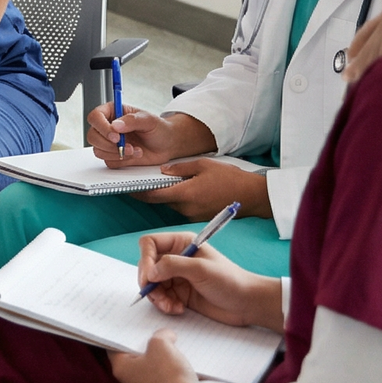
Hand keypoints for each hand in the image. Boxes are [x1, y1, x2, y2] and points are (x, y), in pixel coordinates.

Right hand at [86, 104, 215, 165]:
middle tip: (125, 146)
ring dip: (116, 153)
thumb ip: (132, 120)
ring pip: (98, 150)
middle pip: (93, 136)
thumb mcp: (149, 120)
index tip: (115, 136)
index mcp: (113, 112)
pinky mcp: (113, 156)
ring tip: (134, 150)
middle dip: (108, 144)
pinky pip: (107, 161)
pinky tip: (134, 155)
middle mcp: (108, 127)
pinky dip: (121, 160)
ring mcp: (109, 142)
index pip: (95, 117)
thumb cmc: (159, 128)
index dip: (101, 127)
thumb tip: (115, 125)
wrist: (167, 145)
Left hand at [110, 331, 198, 382]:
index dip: (123, 337)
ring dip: (157, 365)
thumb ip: (161, 335)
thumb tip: (167, 336)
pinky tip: (178, 371)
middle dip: (143, 350)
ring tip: (170, 353)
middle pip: (132, 362)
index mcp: (121, 370)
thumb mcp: (162, 344)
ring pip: (146, 376)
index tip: (131, 329)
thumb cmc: (168, 374)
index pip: (114, 348)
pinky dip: (166, 379)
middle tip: (154, 339)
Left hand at [134, 157, 270, 219]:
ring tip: (166, 182)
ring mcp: (193, 215)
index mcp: (186, 194)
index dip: (139, 191)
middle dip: (153, 191)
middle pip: (162, 200)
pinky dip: (180, 200)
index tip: (128, 187)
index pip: (154, 195)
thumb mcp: (204, 165)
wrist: (253, 196)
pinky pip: (183, 208)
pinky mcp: (200, 218)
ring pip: (172, 204)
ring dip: (168, 195)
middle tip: (143, 180)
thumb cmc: (231, 178)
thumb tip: (163, 171)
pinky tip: (183, 190)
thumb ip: (180, 168)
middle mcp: (187, 208)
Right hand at [136, 233, 284, 331]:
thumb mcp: (201, 269)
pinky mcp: (180, 293)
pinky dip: (165, 305)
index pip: (150, 244)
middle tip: (157, 297)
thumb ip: (172, 266)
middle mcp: (176, 258)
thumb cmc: (230, 281)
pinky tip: (177, 309)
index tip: (149, 277)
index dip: (145, 259)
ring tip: (170, 306)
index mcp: (181, 243)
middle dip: (150, 283)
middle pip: (147, 266)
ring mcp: (177, 277)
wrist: (247, 304)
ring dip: (157, 297)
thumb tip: (149, 272)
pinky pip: (162, 297)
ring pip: (152, 284)